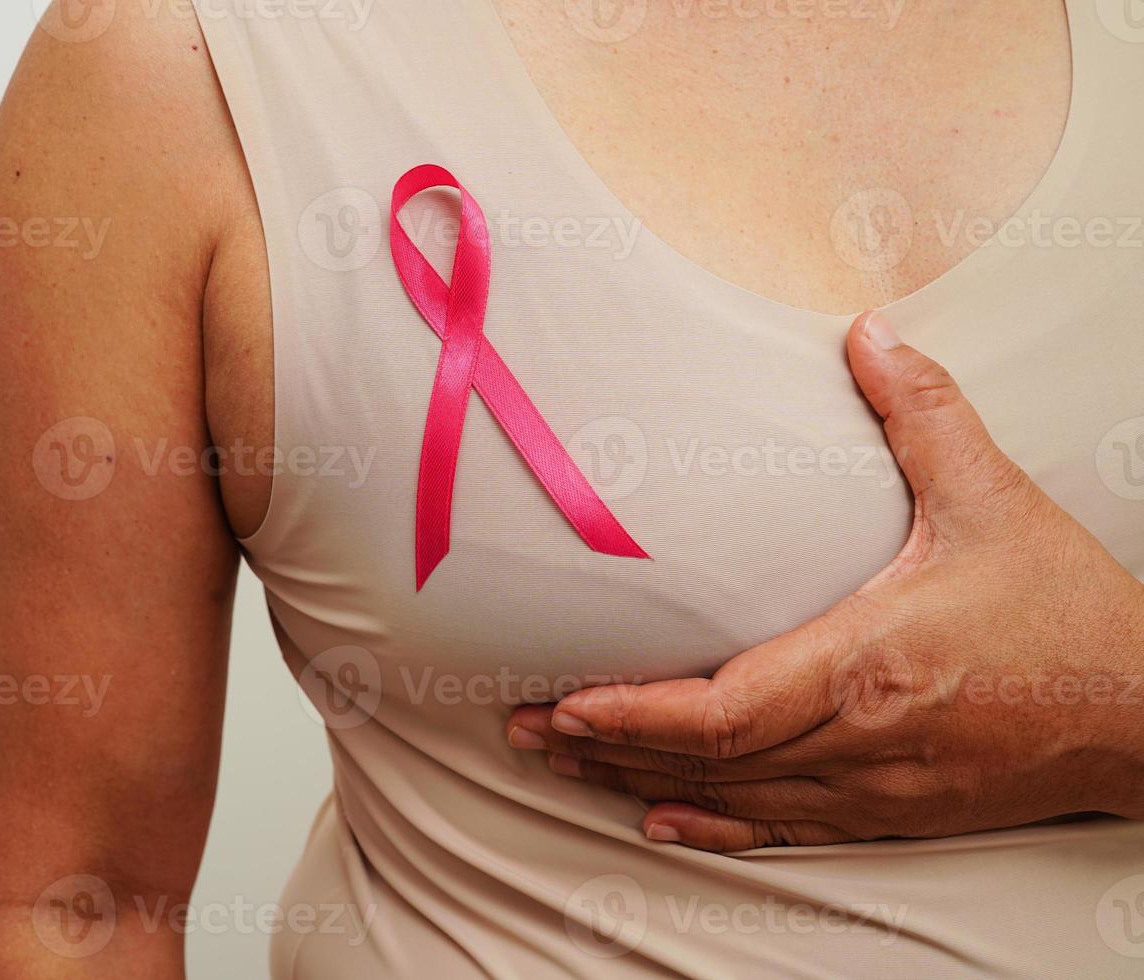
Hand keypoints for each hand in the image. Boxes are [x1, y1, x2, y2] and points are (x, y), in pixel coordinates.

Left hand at [507, 311, 1143, 851]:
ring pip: (732, 796)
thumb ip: (923, 413)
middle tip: (524, 728)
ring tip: (564, 763)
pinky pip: (784, 827)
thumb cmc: (1070, 615)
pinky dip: (714, 825)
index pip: (727, 709)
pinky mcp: (891, 812)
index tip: (570, 701)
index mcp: (871, 663)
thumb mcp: (995, 498)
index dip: (638, 714)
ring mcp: (873, 788)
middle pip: (708, 757)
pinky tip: (659, 819)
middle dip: (607, 746)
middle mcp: (860, 739)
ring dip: (640, 781)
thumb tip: (865, 332)